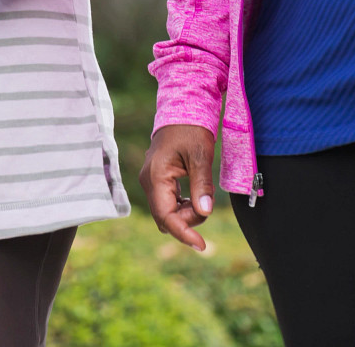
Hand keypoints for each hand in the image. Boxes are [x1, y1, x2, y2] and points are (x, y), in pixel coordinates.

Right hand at [140, 124, 217, 250]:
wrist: (182, 109)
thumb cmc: (191, 129)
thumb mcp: (200, 155)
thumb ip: (201, 185)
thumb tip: (205, 212)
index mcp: (156, 176)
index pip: (166, 216)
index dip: (183, 234)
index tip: (202, 246)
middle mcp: (149, 181)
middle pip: (165, 218)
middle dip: (187, 221)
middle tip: (205, 205)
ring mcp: (152, 182)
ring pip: (167, 213)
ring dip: (186, 214)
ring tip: (202, 195)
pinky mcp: (158, 181)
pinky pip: (168, 204)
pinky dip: (183, 206)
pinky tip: (195, 196)